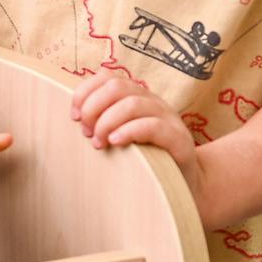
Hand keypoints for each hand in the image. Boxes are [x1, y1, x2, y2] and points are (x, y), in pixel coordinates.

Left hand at [68, 66, 215, 216]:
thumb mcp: (123, 137)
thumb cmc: (147, 161)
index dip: (85, 92)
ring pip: (133, 103)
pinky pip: (153, 125)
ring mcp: (168, 118)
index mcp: (137, 97)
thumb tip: (74, 120)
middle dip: (94, 107)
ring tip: (100, 143)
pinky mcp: (178, 138)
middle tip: (87, 133)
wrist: (187, 184)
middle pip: (117, 86)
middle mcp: (152, 102)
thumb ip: (104, 124)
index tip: (74, 117)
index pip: (107, 77)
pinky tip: (116, 142)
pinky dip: (129, 131)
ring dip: (108, 122)